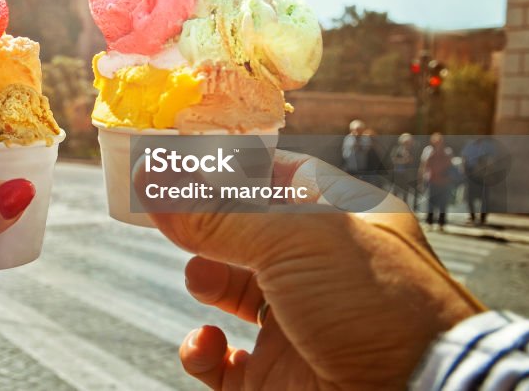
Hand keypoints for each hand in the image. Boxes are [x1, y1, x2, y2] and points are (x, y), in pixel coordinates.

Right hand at [136, 150, 482, 389]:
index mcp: (342, 221)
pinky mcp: (277, 377)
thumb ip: (218, 213)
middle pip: (243, 232)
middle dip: (206, 225)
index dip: (229, 167)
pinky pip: (221, 360)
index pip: (277, 176)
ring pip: (229, 290)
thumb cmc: (377, 306)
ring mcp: (297, 324)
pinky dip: (202, 350)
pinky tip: (207, 343)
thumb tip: (150, 182)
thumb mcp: (296, 240)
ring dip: (202, 279)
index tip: (179, 160)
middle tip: (171, 216)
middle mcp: (320, 269)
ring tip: (202, 280)